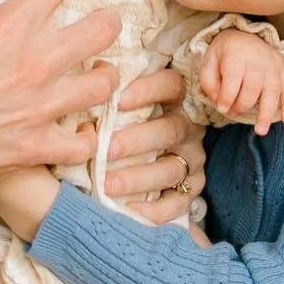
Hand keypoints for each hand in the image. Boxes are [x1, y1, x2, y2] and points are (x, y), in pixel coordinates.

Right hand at [0, 0, 121, 241]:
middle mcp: (33, 63)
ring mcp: (38, 108)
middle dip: (104, 20)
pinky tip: (77, 128)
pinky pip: (82, 145)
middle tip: (99, 22)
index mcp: (7, 25)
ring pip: (103, 85)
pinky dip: (84, 137)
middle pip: (101, 30)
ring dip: (102, 74)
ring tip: (95, 72)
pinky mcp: (33, 147)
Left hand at [100, 68, 205, 224]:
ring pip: (171, 169)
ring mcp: (192, 161)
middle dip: (136, 140)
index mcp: (175, 100)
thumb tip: (90, 74)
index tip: (118, 99)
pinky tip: (127, 209)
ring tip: (107, 185)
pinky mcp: (190, 191)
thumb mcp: (123, 104)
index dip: (148, 89)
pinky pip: (177, 204)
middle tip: (105, 150)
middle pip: (171, 129)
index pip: (171, 85)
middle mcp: (189, 129)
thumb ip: (110, 92)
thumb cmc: (126, 123)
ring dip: (138, 177)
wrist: (148, 160)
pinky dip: (154, 210)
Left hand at [200, 29, 283, 134]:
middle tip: (234, 114)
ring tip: (261, 131)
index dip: (227, 97)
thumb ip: (209, 82)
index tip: (221, 108)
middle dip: (243, 105)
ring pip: (272, 90)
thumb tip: (219, 102)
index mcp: (236, 53)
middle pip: (253, 86)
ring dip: (267, 112)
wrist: (243, 35)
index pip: (233, 79)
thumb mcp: (208, 61)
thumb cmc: (224, 53)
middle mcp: (258, 58)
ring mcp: (273, 64)